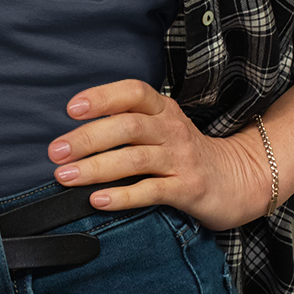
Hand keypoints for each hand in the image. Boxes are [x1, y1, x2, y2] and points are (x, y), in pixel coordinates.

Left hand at [47, 79, 271, 231]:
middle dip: (87, 138)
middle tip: (56, 151)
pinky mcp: (189, 189)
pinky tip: (97, 200)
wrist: (237, 179)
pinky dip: (122, 196)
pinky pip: (151, 191)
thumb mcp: (160, 126)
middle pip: (127, 126)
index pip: (132, 92)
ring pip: (134, 159)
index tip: (71, 109)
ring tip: (65, 176)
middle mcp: (172, 129)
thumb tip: (72, 132)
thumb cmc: (183, 151)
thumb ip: (126, 121)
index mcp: (162, 109)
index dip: (102, 97)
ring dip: (96, 168)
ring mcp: (181, 159)